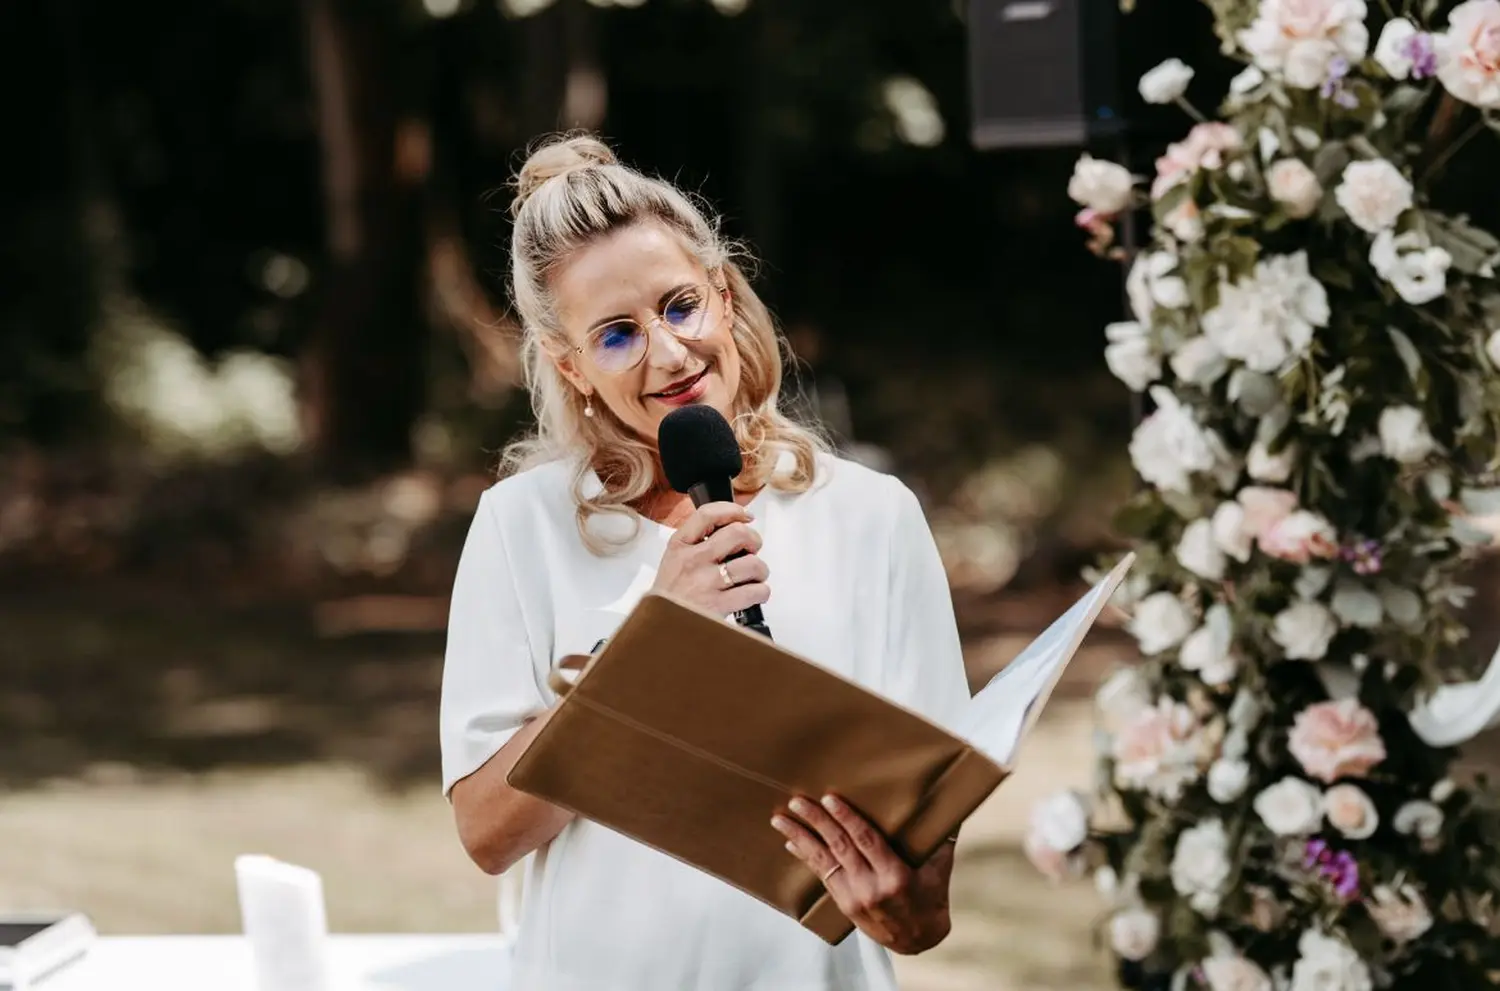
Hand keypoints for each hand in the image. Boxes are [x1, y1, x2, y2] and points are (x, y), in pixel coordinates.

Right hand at [651, 501, 770, 617]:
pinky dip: (761, 592)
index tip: (744, 516)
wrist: (660, 627)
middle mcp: (693, 561)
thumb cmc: (671, 594)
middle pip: (737, 534)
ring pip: (751, 563)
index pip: (708, 514)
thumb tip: (734, 527)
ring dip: (760, 569)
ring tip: (753, 575)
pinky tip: (752, 593)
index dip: (733, 510)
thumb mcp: (674, 559)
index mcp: (680, 545)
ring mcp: (706, 583)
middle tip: (752, 549)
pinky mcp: (719, 606)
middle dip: (753, 540)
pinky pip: (755, 591)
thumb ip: (697, 541)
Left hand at [772, 793, 954, 954]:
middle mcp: (872, 888)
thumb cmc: (932, 897)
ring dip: (800, 838)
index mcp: (896, 876)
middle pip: (840, 847)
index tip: (829, 799)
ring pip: (824, 862)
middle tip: (797, 802)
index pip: (866, 840)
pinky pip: (821, 876)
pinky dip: (806, 857)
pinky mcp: (845, 904)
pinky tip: (792, 843)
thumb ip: (941, 839)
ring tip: (780, 820)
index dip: (846, 818)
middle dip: (816, 822)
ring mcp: (855, 898)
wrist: (919, 939)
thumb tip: (951, 807)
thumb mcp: (940, 869)